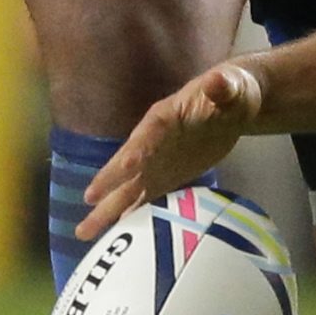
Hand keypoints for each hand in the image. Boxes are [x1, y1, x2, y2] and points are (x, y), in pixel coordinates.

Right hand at [77, 63, 266, 238]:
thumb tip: (218, 81)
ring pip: (129, 188)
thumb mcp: (231, 86)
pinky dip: (134, 214)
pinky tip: (118, 233)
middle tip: (87, 202)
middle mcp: (152, 142)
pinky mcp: (168, 176)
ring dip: (109, 209)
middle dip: (108, 184)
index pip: (148, 134)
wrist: (232, 104)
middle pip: (126, 165)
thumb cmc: (231, 91)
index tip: (126, 167)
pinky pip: (147, 197)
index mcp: (165, 118)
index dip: (137, 149)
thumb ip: (223, 87)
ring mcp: (157, 161)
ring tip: (83, 232)